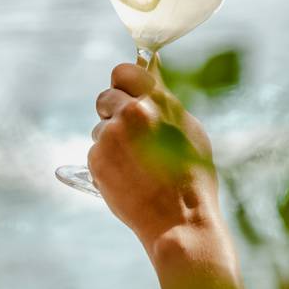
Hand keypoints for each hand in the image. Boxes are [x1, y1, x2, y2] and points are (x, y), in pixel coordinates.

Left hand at [89, 60, 221, 250]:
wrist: (179, 220)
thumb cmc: (192, 176)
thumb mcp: (189, 129)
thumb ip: (165, 99)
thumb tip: (152, 68)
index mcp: (156, 100)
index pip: (123, 71)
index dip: (123, 83)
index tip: (127, 93)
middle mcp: (130, 113)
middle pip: (105, 97)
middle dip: (114, 111)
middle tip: (132, 134)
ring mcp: (110, 136)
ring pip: (100, 128)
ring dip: (111, 141)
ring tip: (137, 166)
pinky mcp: (96, 160)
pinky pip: (96, 152)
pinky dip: (107, 163)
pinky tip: (128, 178)